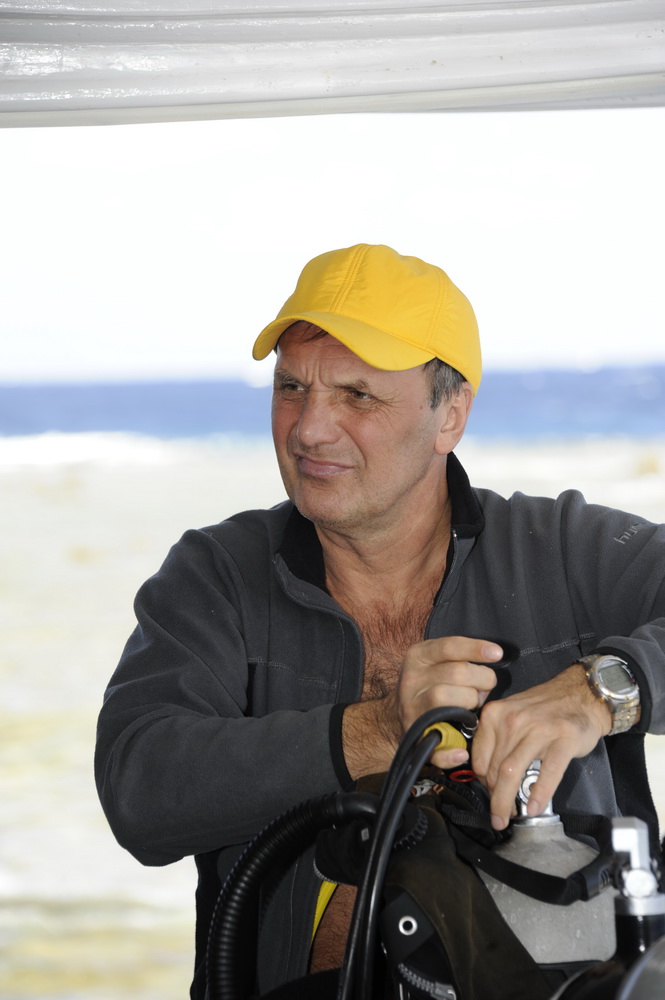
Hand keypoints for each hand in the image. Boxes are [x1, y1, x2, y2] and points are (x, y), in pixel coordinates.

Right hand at [343, 636, 502, 778]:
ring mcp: (410, 708)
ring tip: (473, 707)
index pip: (449, 647)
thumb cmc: (428, 685)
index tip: (497, 653)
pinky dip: (451, 752)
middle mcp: (411, 680)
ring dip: (469, 704)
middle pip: (456, 673)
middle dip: (480, 681)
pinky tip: (462, 751)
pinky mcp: (412, 736)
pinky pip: (435, 744)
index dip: (475, 648)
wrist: (393, 718)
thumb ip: (460, 657)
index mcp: (418, 656)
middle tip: (483, 689)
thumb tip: (494, 655)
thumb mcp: (435, 662)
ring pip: (445, 698)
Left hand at [471, 664, 612, 829]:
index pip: (479, 758)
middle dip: (494, 798)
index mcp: (495, 715)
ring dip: (508, 801)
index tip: (489, 794)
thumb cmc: (545, 709)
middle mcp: (513, 720)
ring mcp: (538, 730)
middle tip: (499, 815)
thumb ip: (497, 740)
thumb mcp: (511, 715)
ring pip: (511, 772)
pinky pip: (547, 773)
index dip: (482, 783)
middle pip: (493, 769)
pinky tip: (534, 807)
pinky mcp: (563, 740)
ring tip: (511, 816)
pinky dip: (539, 794)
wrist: (582, 694)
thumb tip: (487, 777)